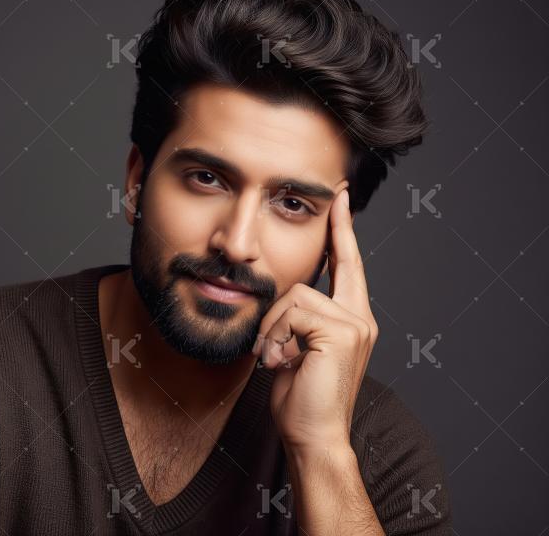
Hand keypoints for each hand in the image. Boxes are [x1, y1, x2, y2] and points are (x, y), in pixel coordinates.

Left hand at [252, 189, 378, 451]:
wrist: (314, 435)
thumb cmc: (301, 397)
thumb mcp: (297, 350)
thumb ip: (298, 320)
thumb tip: (283, 298)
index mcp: (352, 320)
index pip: (349, 265)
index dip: (343, 231)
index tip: (342, 198)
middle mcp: (361, 318)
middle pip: (328, 268)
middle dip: (327, 244)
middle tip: (328, 218)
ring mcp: (356, 324)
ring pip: (295, 294)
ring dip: (273, 327)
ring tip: (276, 358)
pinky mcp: (342, 332)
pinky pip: (292, 313)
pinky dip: (276, 336)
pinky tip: (281, 361)